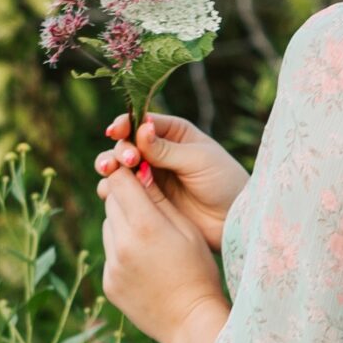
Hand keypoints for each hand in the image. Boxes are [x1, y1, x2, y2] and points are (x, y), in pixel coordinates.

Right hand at [95, 110, 248, 250]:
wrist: (233, 219)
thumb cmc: (224, 182)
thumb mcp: (198, 160)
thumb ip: (166, 149)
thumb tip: (140, 129)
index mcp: (174, 133)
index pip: (142, 122)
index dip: (125, 125)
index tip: (116, 131)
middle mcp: (157, 151)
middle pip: (126, 144)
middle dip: (121, 149)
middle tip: (128, 161)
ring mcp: (150, 176)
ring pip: (119, 167)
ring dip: (109, 166)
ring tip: (110, 171)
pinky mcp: (146, 199)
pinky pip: (120, 191)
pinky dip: (112, 189)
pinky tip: (110, 191)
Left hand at [96, 158, 228, 342]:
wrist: (191, 322)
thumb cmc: (198, 272)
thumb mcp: (187, 230)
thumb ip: (160, 200)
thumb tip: (140, 172)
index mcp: (144, 226)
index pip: (119, 180)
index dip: (127, 172)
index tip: (136, 170)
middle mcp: (121, 244)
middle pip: (110, 202)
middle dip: (125, 196)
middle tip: (146, 202)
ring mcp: (111, 266)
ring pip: (108, 227)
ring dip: (123, 224)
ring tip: (149, 238)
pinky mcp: (108, 283)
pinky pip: (110, 254)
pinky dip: (122, 250)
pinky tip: (146, 262)